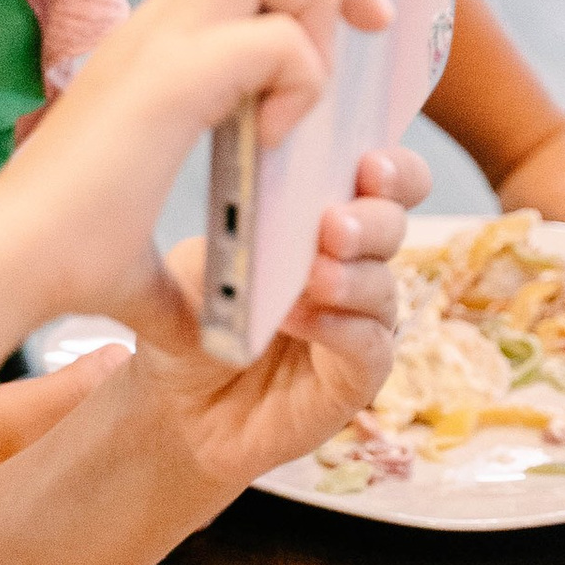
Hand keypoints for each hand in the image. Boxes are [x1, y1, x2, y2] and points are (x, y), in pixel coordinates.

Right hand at [0, 0, 389, 319]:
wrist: (7, 267)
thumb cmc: (60, 264)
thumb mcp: (147, 261)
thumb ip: (189, 280)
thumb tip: (212, 333)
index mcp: (149, 54)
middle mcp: (151, 31)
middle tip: (375, 19)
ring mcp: (156, 46)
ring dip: (319, 0)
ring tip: (324, 78)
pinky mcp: (170, 80)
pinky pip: (273, 40)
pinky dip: (300, 79)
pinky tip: (277, 136)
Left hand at [125, 147, 428, 496]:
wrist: (172, 402)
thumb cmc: (189, 317)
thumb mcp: (197, 260)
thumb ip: (231, 228)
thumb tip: (251, 195)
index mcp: (323, 220)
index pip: (385, 181)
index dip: (392, 169)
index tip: (368, 162)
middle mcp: (352, 265)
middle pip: (391, 227)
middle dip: (370, 219)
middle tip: (334, 223)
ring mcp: (358, 322)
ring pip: (383, 287)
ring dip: (352, 277)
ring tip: (315, 274)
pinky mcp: (354, 378)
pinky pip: (369, 347)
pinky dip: (340, 328)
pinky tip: (303, 319)